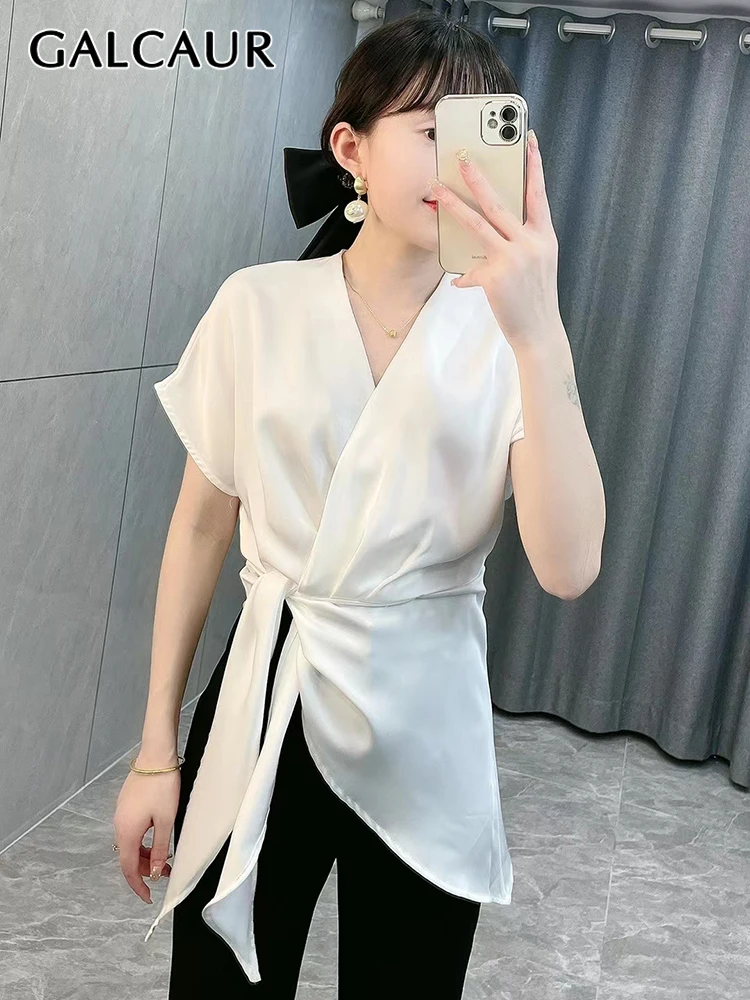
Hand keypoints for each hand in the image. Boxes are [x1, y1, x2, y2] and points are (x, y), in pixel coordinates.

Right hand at [113, 768, 178, 903]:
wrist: (156, 756)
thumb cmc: (162, 786)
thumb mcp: (165, 820)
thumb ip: (159, 848)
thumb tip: (154, 870)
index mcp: (127, 832)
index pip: (128, 868)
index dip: (138, 885)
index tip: (148, 897)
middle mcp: (119, 825)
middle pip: (128, 857)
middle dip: (145, 870)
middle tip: (165, 873)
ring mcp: (121, 814)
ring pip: (130, 844)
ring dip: (145, 854)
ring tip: (165, 857)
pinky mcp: (126, 806)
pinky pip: (131, 831)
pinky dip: (142, 841)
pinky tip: (156, 838)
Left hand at [429, 130, 562, 349]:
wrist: (539, 333)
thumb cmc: (535, 299)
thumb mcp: (537, 266)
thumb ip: (520, 246)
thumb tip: (493, 238)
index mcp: (544, 237)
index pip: (538, 195)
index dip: (534, 167)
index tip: (529, 141)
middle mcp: (530, 244)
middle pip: (500, 203)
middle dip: (478, 178)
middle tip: (462, 158)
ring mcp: (513, 259)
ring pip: (478, 225)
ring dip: (454, 205)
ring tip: (438, 190)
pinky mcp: (495, 278)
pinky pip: (470, 269)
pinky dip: (464, 277)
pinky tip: (460, 281)